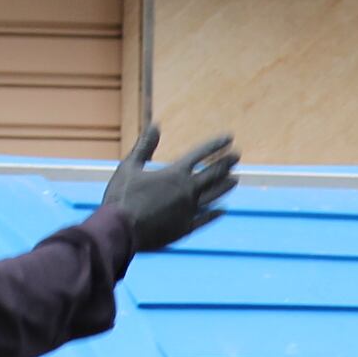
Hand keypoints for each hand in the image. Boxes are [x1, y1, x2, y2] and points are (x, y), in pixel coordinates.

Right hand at [100, 124, 240, 258]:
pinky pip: (205, 219)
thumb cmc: (120, 197)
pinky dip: (215, 213)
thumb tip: (154, 125)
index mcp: (174, 174)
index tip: (229, 138)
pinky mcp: (185, 229)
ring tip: (235, 179)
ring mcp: (189, 211)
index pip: (200, 154)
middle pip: (213, 174)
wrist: (120, 231)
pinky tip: (222, 210)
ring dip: (225, 186)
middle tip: (237, 156)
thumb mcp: (129, 167)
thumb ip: (144, 146)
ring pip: (213, 196)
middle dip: (226, 163)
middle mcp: (187, 191)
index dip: (216, 145)